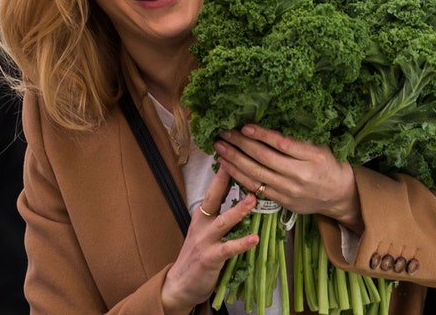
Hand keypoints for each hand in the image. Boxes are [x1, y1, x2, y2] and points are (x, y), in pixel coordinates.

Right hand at [161, 167, 259, 313]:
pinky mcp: (210, 258)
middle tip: (239, 163)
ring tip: (253, 199)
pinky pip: (228, 249)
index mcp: (202, 214)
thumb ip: (219, 212)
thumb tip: (240, 191)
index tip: (235, 152)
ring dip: (238, 210)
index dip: (224, 171)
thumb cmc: (198, 255)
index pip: (214, 189)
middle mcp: (201, 223)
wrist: (180, 284)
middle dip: (225, 180)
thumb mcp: (205, 229)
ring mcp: (205, 240)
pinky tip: (254, 238)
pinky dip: (241, 243)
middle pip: (213, 197)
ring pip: (223, 221)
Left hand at [214, 124, 362, 233]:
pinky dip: (239, 176)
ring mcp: (290, 190)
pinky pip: (256, 187)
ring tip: (220, 148)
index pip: (282, 144)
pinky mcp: (282, 201)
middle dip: (241, 144)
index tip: (244, 126)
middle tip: (224, 133)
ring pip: (256, 174)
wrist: (338, 194)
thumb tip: (270, 120)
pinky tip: (227, 166)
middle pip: (265, 158)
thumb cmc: (328, 164)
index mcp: (313, 157)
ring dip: (235, 160)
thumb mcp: (320, 146)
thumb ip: (298, 137)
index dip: (261, 135)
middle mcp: (300, 175)